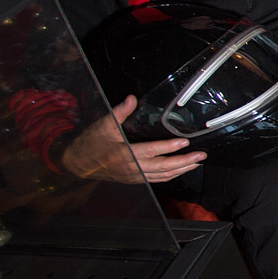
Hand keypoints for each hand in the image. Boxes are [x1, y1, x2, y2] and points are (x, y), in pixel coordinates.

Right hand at [60, 95, 205, 182]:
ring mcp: (134, 176)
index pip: (152, 151)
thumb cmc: (91, 143)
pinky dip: (170, 176)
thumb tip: (132, 98)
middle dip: (184, 162)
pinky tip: (180, 171)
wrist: (77, 163)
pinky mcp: (134, 179)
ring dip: (181, 170)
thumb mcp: (103, 125)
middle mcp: (132, 168)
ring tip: (196, 163)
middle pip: (163, 167)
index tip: (184, 143)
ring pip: (162, 176)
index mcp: (125, 154)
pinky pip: (156, 180)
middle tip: (200, 156)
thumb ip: (119, 112)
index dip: (169, 147)